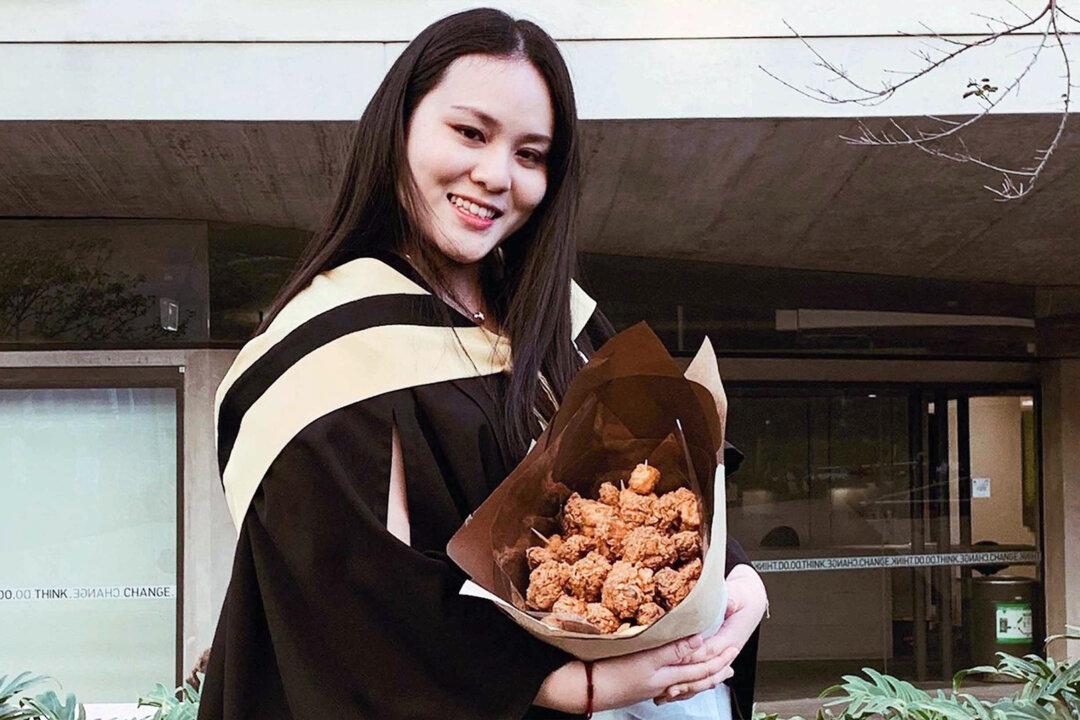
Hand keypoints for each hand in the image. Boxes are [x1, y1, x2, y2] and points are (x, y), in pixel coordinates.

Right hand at [591, 633, 737, 710]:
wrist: (589, 688)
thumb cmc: (615, 673)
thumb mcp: (647, 658)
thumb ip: (674, 650)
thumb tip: (700, 640)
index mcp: (669, 676)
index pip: (701, 669)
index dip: (718, 659)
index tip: (732, 648)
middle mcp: (664, 683)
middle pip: (697, 679)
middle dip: (715, 671)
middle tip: (731, 664)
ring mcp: (653, 686)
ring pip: (685, 682)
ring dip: (701, 676)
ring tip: (712, 671)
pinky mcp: (642, 684)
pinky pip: (672, 683)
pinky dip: (683, 679)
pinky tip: (678, 676)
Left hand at [655, 563, 767, 704]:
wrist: (751, 604)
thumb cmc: (743, 600)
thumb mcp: (738, 596)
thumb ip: (732, 599)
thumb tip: (729, 602)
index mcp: (731, 638)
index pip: (710, 650)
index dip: (692, 656)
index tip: (676, 659)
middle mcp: (727, 651)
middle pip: (705, 670)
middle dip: (687, 679)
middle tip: (668, 686)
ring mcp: (722, 657)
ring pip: (705, 678)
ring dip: (688, 687)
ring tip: (669, 694)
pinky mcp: (716, 658)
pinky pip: (704, 676)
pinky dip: (691, 685)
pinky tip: (677, 691)